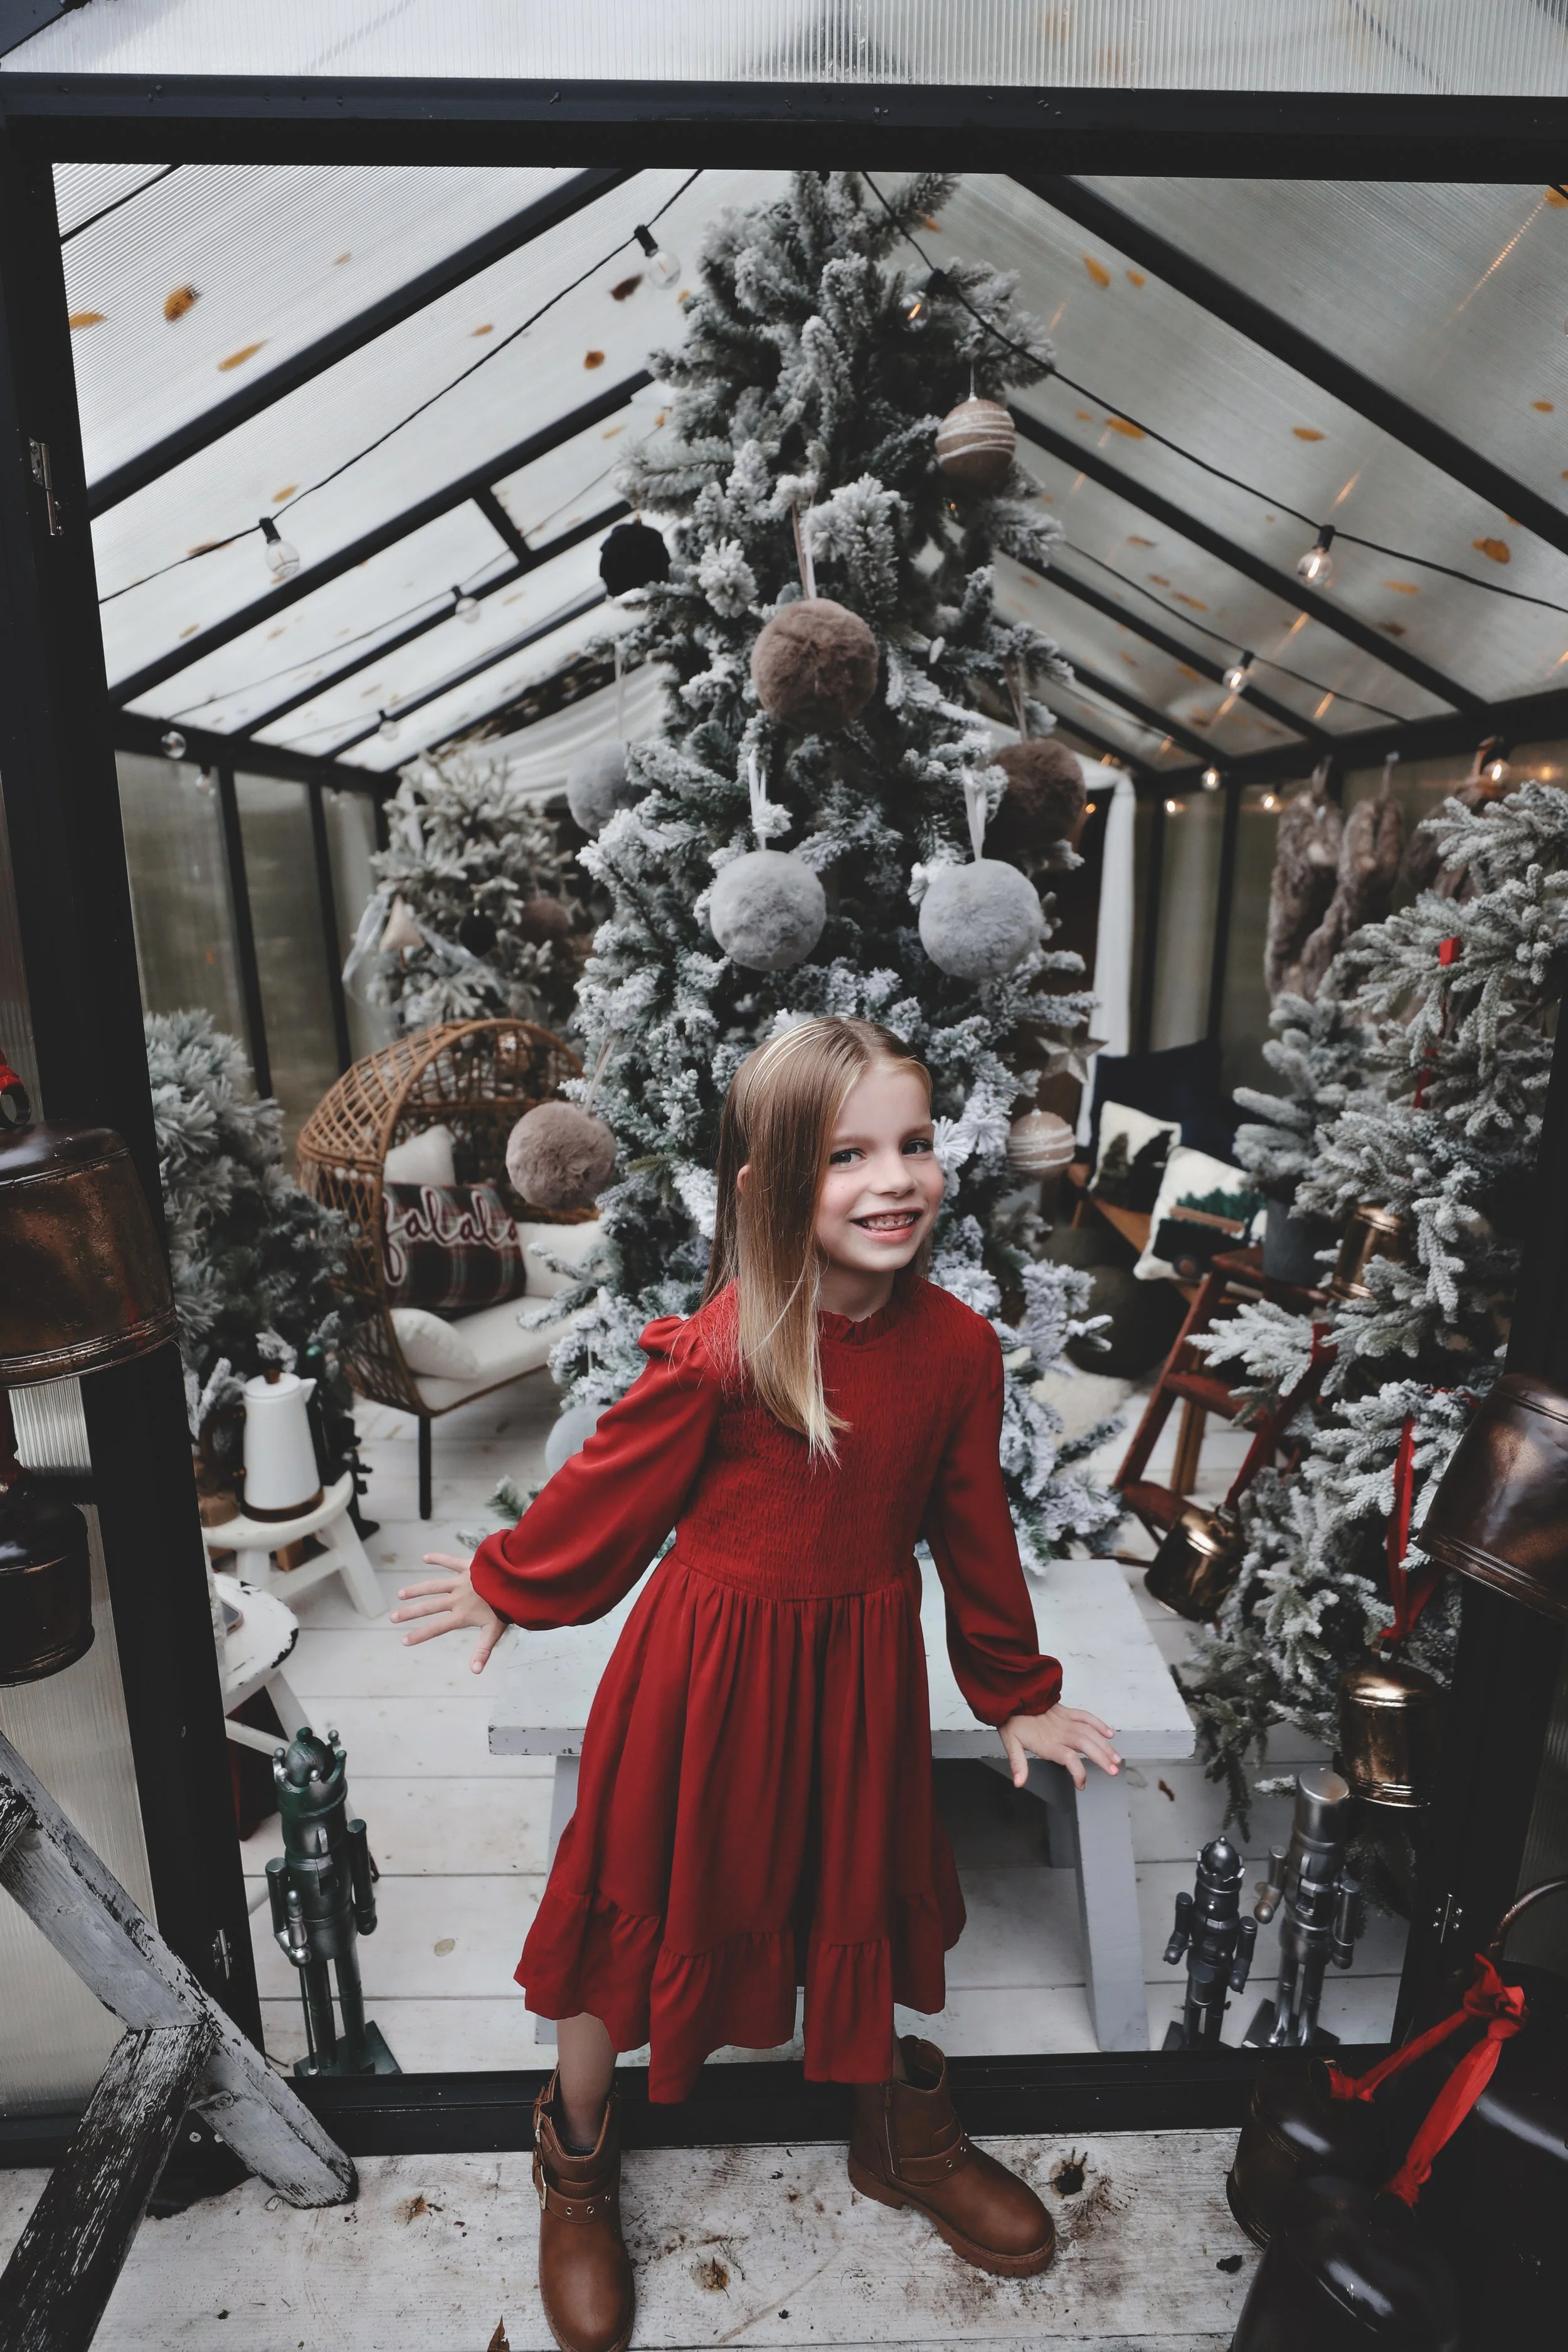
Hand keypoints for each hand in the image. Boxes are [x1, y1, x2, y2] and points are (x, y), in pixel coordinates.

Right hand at [390, 1553, 506, 1675]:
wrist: (515, 1581)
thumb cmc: (507, 1607)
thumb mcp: (495, 1632)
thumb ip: (483, 1651)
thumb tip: (475, 1671)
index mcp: (462, 1615)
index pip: (437, 1627)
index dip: (420, 1634)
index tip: (403, 1640)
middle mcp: (457, 1598)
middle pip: (429, 1606)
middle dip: (410, 1613)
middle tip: (393, 1617)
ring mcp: (460, 1581)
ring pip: (434, 1586)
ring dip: (417, 1590)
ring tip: (400, 1593)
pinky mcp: (467, 1566)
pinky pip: (450, 1561)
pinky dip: (438, 1558)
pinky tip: (425, 1557)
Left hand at [999, 1702, 1120, 1790]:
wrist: (1013, 1696)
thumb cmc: (1013, 1721)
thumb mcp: (1010, 1744)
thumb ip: (1017, 1764)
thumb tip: (1019, 1782)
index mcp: (1048, 1742)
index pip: (1069, 1758)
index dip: (1078, 1772)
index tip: (1081, 1784)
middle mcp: (1060, 1732)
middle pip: (1086, 1745)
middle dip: (1102, 1758)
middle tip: (1114, 1771)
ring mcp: (1065, 1720)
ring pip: (1090, 1732)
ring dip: (1105, 1745)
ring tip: (1116, 1758)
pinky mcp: (1067, 1712)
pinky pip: (1086, 1716)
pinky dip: (1099, 1724)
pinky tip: (1109, 1733)